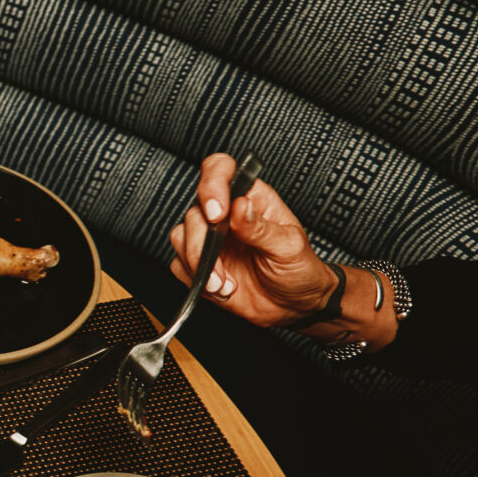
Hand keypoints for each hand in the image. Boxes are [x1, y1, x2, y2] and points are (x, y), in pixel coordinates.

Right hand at [168, 153, 338, 327]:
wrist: (293, 306)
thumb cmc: (299, 270)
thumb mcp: (289, 247)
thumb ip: (260, 227)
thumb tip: (238, 206)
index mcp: (251, 199)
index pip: (221, 170)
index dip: (212, 185)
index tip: (217, 213)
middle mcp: (225, 215)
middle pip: (194, 212)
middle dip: (203, 245)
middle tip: (222, 268)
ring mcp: (210, 239)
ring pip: (180, 237)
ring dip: (200, 265)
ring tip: (225, 284)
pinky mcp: (199, 263)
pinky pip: (178, 264)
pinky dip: (196, 280)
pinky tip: (221, 289)